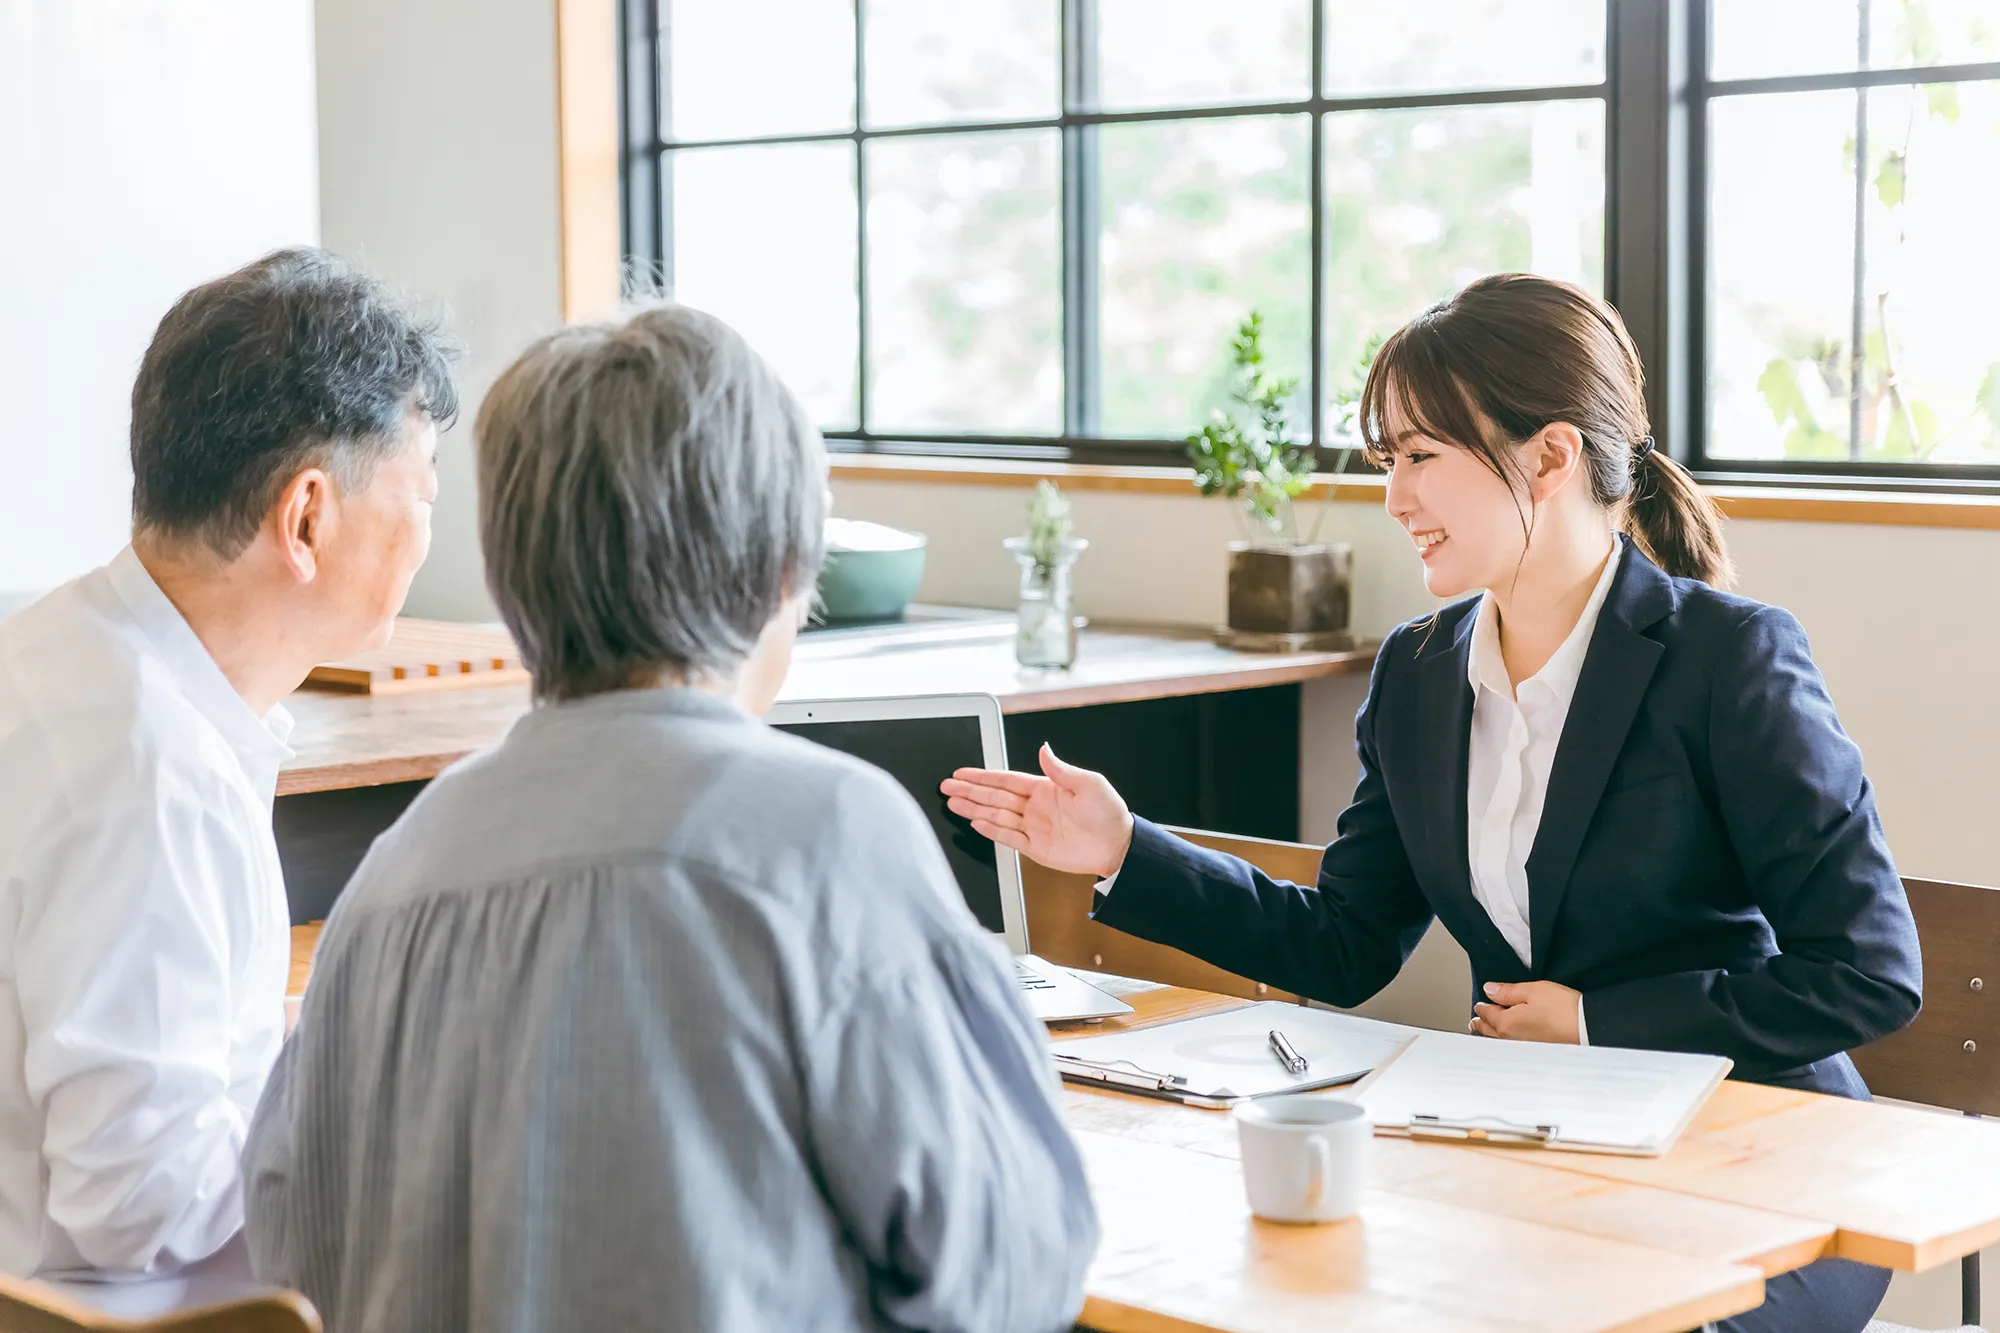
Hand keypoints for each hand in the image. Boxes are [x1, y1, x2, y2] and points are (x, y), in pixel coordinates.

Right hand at [940, 744, 1134, 878]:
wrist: (1119, 845)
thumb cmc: (1109, 812)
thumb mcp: (1088, 783)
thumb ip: (1060, 769)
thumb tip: (1044, 749)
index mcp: (1045, 788)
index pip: (1006, 779)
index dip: (983, 776)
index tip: (962, 773)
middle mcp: (1035, 807)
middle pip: (995, 796)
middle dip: (970, 791)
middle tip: (947, 787)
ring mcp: (1034, 827)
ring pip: (997, 815)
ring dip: (974, 809)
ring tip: (953, 803)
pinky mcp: (1036, 848)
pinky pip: (1009, 837)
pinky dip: (992, 830)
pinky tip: (976, 822)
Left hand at [1470, 981, 1581, 1043]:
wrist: (1588, 1029)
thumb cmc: (1563, 1009)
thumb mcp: (1533, 991)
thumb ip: (1508, 991)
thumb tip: (1490, 989)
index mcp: (1506, 1023)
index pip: (1487, 1013)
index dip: (1482, 1006)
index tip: (1479, 1004)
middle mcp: (1511, 1040)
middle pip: (1490, 1031)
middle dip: (1481, 1024)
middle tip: (1474, 1021)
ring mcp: (1523, 1049)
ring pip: (1499, 1042)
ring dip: (1490, 1035)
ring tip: (1485, 1032)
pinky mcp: (1536, 1054)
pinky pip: (1512, 1048)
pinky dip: (1503, 1043)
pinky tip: (1507, 1042)